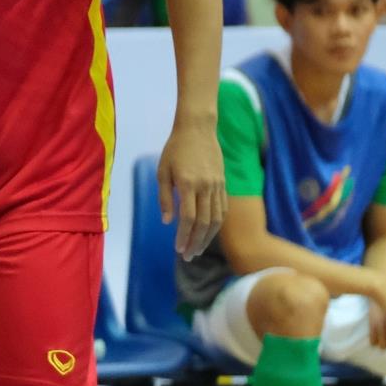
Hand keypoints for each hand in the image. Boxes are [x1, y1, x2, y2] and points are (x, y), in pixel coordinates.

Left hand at [158, 117, 226, 259]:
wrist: (198, 129)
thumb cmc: (174, 149)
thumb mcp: (162, 172)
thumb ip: (164, 198)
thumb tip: (167, 222)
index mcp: (187, 184)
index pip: (188, 218)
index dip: (183, 236)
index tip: (178, 249)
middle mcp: (205, 187)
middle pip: (203, 223)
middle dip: (195, 242)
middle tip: (188, 257)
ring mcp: (217, 185)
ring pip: (215, 218)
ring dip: (207, 237)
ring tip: (197, 249)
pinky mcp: (223, 184)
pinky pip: (222, 209)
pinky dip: (216, 224)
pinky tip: (209, 233)